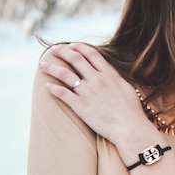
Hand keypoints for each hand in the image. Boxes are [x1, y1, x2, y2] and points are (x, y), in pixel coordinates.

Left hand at [39, 43, 154, 145]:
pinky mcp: (80, 106)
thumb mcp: (126, 88)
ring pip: (64, 74)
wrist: (130, 128)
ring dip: (51, 67)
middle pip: (75, 59)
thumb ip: (116, 79)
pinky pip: (62, 93)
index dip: (79, 47)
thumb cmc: (132, 112)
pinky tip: (46, 86)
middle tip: (53, 50)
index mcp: (109, 74)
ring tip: (42, 64)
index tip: (71, 46)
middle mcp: (97, 79)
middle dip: (62, 52)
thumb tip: (111, 75)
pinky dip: (53, 88)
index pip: (91, 54)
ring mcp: (88, 92)